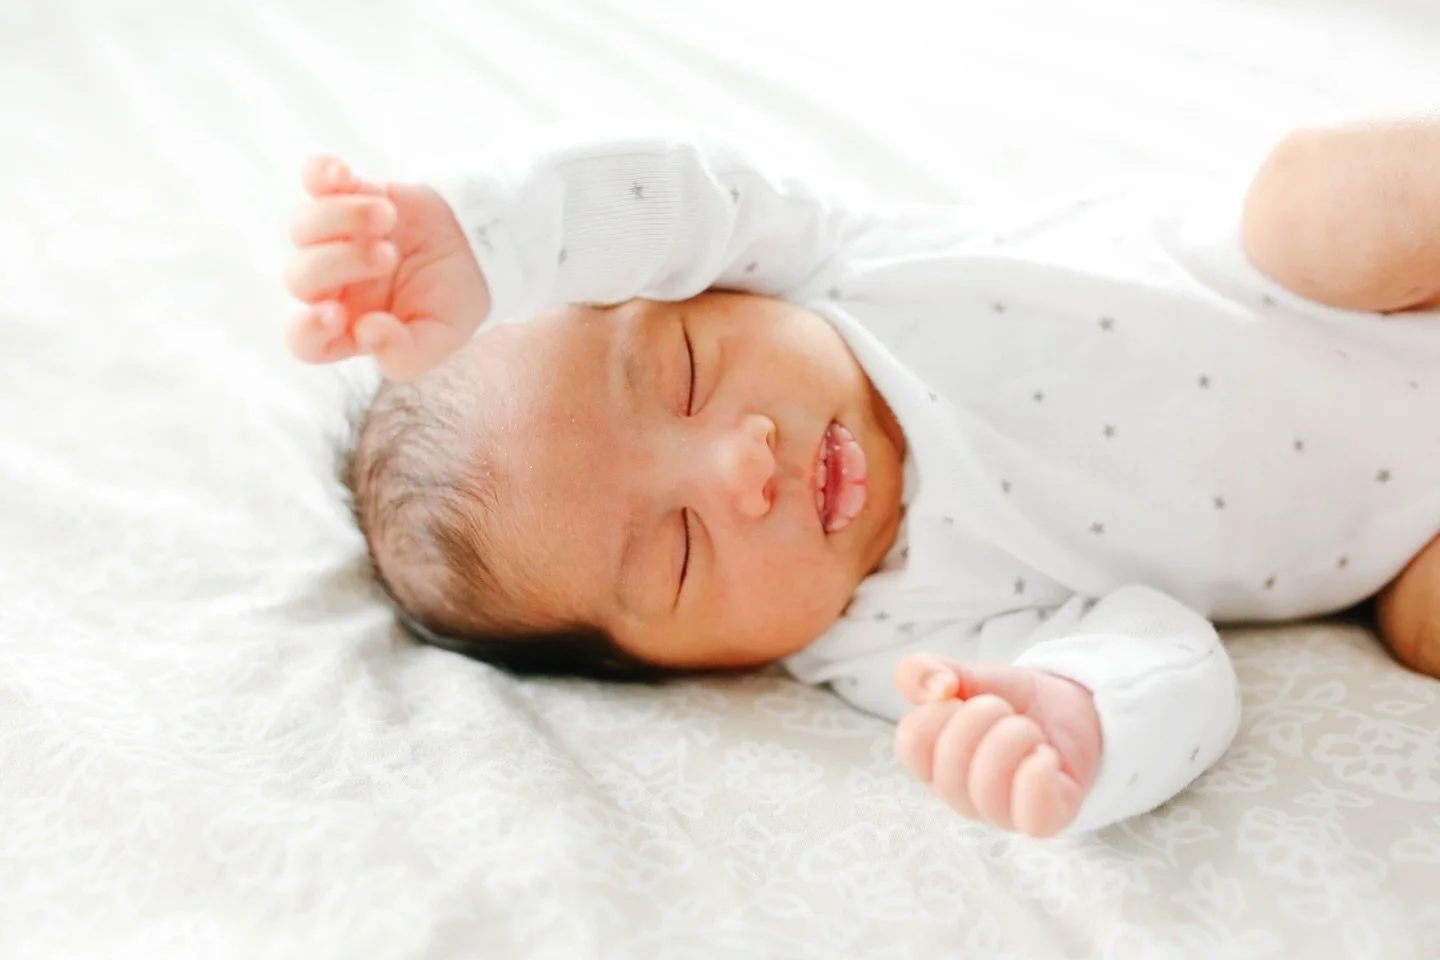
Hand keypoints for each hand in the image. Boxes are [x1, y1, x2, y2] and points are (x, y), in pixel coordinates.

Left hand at [284, 156, 490, 380]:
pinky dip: (320, 173)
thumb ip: (405, 354)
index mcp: (351, 327)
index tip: (335, 314)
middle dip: (340, 263)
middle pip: (299, 277)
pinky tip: (344, 175)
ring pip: (302, 227)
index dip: (307, 330)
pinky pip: (314, 180)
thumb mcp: (442, 338)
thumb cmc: (455, 299)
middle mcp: (335, 285)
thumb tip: (364, 331)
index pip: (304, 340)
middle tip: (388, 256)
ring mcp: (337, 239)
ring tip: (387, 218)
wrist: (481, 248)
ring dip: (342, 219)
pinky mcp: (351, 195)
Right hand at [892, 656, 1102, 836]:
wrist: (1070, 707)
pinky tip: (1046, 755)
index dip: (937, 711)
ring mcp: (1001, 813)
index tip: (959, 698)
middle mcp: (961, 795)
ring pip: (987, 791)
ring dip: (1012, 740)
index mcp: (934, 763)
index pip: (912, 744)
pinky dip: (1037, 776)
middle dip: (980, 720)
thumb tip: (936, 687)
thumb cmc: (1011, 701)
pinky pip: (1032, 817)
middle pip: (948, 772)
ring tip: (1029, 729)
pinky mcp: (1045, 818)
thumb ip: (923, 671)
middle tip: (1002, 708)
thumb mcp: (964, 675)